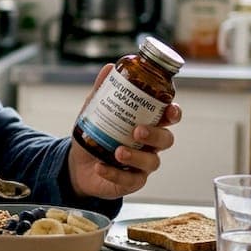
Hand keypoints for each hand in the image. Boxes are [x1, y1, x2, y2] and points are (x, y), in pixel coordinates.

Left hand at [68, 64, 182, 199]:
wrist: (77, 164)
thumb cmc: (95, 135)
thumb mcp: (95, 111)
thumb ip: (103, 91)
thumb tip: (109, 68)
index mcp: (147, 123)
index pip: (168, 118)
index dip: (174, 113)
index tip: (170, 109)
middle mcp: (149, 145)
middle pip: (166, 139)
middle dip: (155, 134)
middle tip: (138, 130)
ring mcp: (142, 165)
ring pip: (152, 162)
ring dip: (136, 156)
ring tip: (118, 151)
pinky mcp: (131, 182)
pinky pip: (129, 180)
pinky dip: (114, 173)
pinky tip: (100, 166)